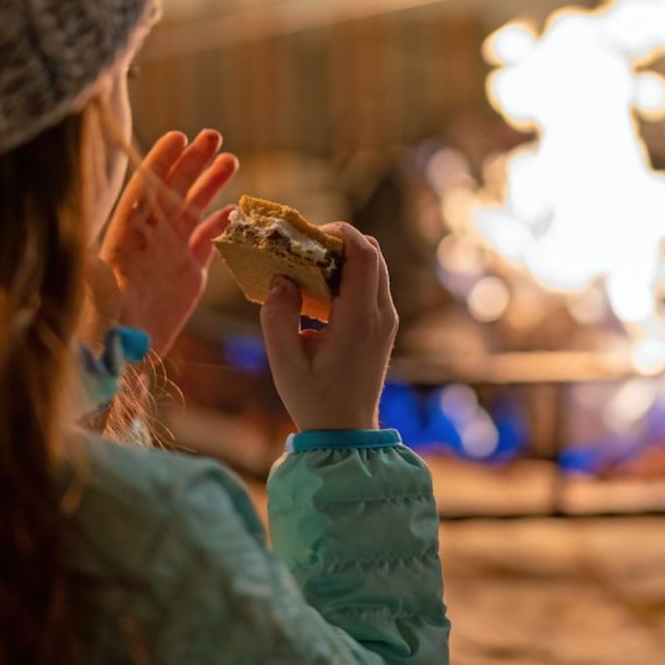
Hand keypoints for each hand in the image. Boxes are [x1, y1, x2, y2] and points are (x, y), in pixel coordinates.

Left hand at [97, 130, 237, 355]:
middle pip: (172, 191)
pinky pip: (207, 240)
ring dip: (210, 184)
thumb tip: (88, 264)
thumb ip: (98, 285)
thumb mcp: (100, 307)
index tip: (177, 136)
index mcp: (125, 238)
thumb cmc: (104, 332)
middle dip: (191, 162)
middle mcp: (148, 239)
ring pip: (192, 209)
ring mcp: (170, 253)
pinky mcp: (189, 273)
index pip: (143, 191)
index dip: (159, 163)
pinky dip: (220, 224)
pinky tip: (236, 209)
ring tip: (230, 160)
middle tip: (213, 136)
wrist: (124, 360)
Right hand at [259, 225, 396, 431]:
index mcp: (359, 319)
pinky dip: (349, 275)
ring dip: (344, 257)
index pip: (364, 254)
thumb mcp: (284, 362)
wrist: (347, 432)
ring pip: (375, 267)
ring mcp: (386, 320)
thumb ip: (278, 317)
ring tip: (308, 266)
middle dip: (340, 240)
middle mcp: (381, 315)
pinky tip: (319, 289)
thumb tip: (280, 279)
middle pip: (373, 253)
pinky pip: (372, 284)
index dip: (340, 232)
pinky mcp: (383, 326)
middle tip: (304, 247)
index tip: (309, 233)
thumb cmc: (314, 400)